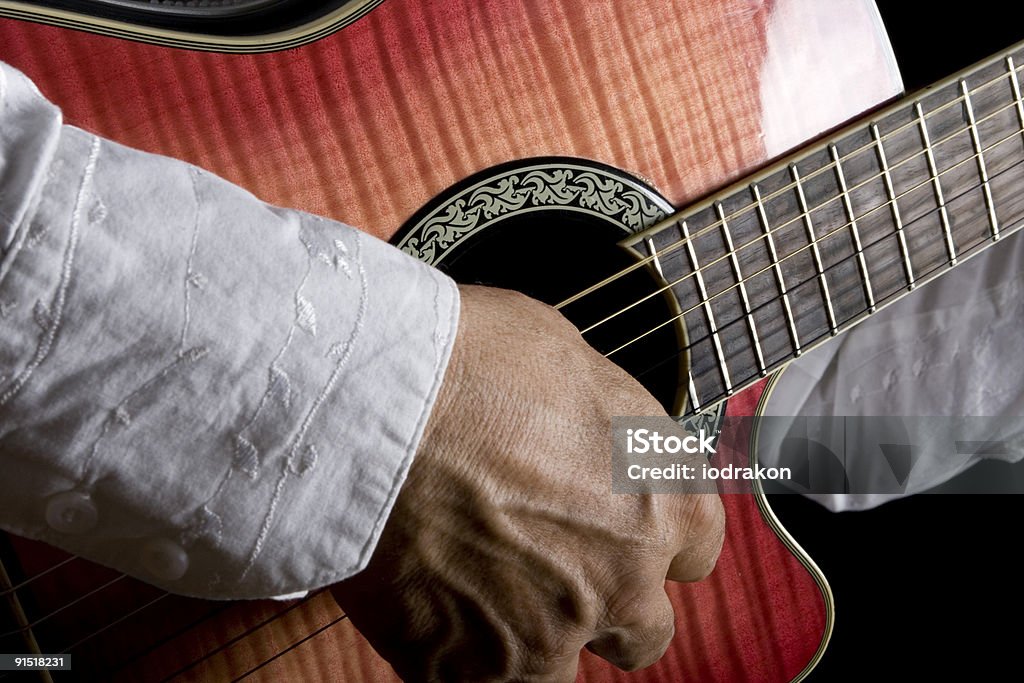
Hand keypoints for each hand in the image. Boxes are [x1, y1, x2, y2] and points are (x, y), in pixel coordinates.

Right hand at [330, 285, 724, 681]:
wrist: (370, 410)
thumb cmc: (467, 363)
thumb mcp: (568, 359)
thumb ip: (603, 422)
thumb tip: (593, 430)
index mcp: (659, 498)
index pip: (700, 546)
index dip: (661, 535)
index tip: (629, 528)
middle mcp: (622, 578)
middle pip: (646, 629)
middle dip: (610, 600)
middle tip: (556, 562)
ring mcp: (547, 634)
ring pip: (563, 667)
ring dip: (537, 634)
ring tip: (484, 583)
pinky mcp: (467, 667)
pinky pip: (480, 677)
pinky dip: (464, 649)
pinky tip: (434, 599)